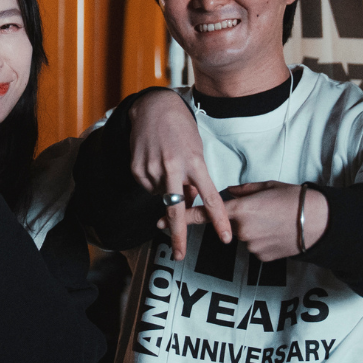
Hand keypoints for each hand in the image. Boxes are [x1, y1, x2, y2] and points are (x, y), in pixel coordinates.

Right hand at [126, 89, 230, 258]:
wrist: (153, 108)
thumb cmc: (180, 129)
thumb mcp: (196, 151)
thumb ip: (195, 179)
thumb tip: (190, 203)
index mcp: (193, 161)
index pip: (210, 197)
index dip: (219, 219)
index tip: (226, 237)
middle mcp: (172, 166)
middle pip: (177, 208)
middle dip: (178, 235)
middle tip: (179, 254)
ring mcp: (152, 167)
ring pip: (161, 196)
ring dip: (167, 192)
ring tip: (168, 166)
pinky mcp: (137, 168)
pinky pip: (148, 188)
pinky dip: (154, 183)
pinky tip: (156, 164)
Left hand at [166, 180, 326, 260]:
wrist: (320, 222)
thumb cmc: (295, 199)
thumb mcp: (266, 186)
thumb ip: (242, 191)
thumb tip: (228, 193)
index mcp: (239, 209)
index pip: (202, 213)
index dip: (180, 218)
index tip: (157, 222)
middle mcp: (240, 230)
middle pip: (230, 225)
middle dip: (241, 218)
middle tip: (267, 211)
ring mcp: (250, 246)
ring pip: (244, 236)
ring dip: (255, 229)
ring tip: (276, 222)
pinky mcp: (261, 258)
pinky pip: (255, 247)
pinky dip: (263, 240)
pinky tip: (279, 233)